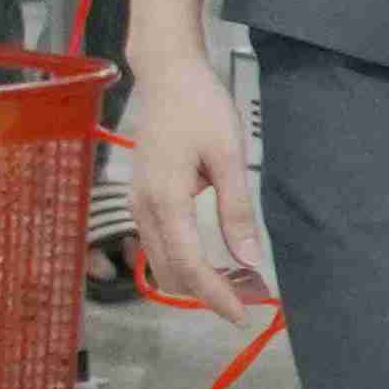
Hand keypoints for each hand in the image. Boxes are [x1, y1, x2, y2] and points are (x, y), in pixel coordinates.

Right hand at [122, 37, 270, 311]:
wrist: (166, 73)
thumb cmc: (199, 106)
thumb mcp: (228, 156)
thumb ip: (236, 212)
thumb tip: (249, 260)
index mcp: (166, 201)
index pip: (190, 265)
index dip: (217, 295)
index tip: (244, 315)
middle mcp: (144, 208)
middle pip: (172, 271)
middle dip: (208, 292)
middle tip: (250, 298)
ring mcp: (139, 203)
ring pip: (162, 260)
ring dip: (196, 277)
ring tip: (238, 280)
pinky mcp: (142, 196)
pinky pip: (160, 242)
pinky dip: (185, 258)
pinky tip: (214, 255)